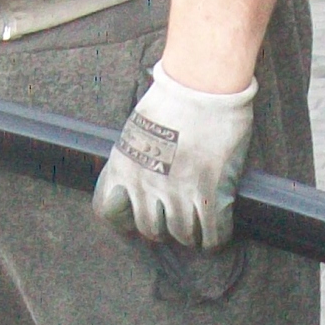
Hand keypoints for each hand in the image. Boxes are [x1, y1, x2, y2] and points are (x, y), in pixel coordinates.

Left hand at [92, 63, 256, 251]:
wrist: (201, 84)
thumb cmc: (173, 98)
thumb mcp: (136, 129)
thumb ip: (136, 158)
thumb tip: (145, 176)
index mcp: (124, 167)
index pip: (109, 211)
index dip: (123, 220)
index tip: (134, 220)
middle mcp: (146, 184)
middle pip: (149, 228)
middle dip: (162, 229)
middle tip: (174, 221)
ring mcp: (178, 191)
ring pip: (181, 234)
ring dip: (190, 235)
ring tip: (198, 228)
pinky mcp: (209, 191)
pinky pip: (211, 232)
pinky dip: (214, 240)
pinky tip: (216, 237)